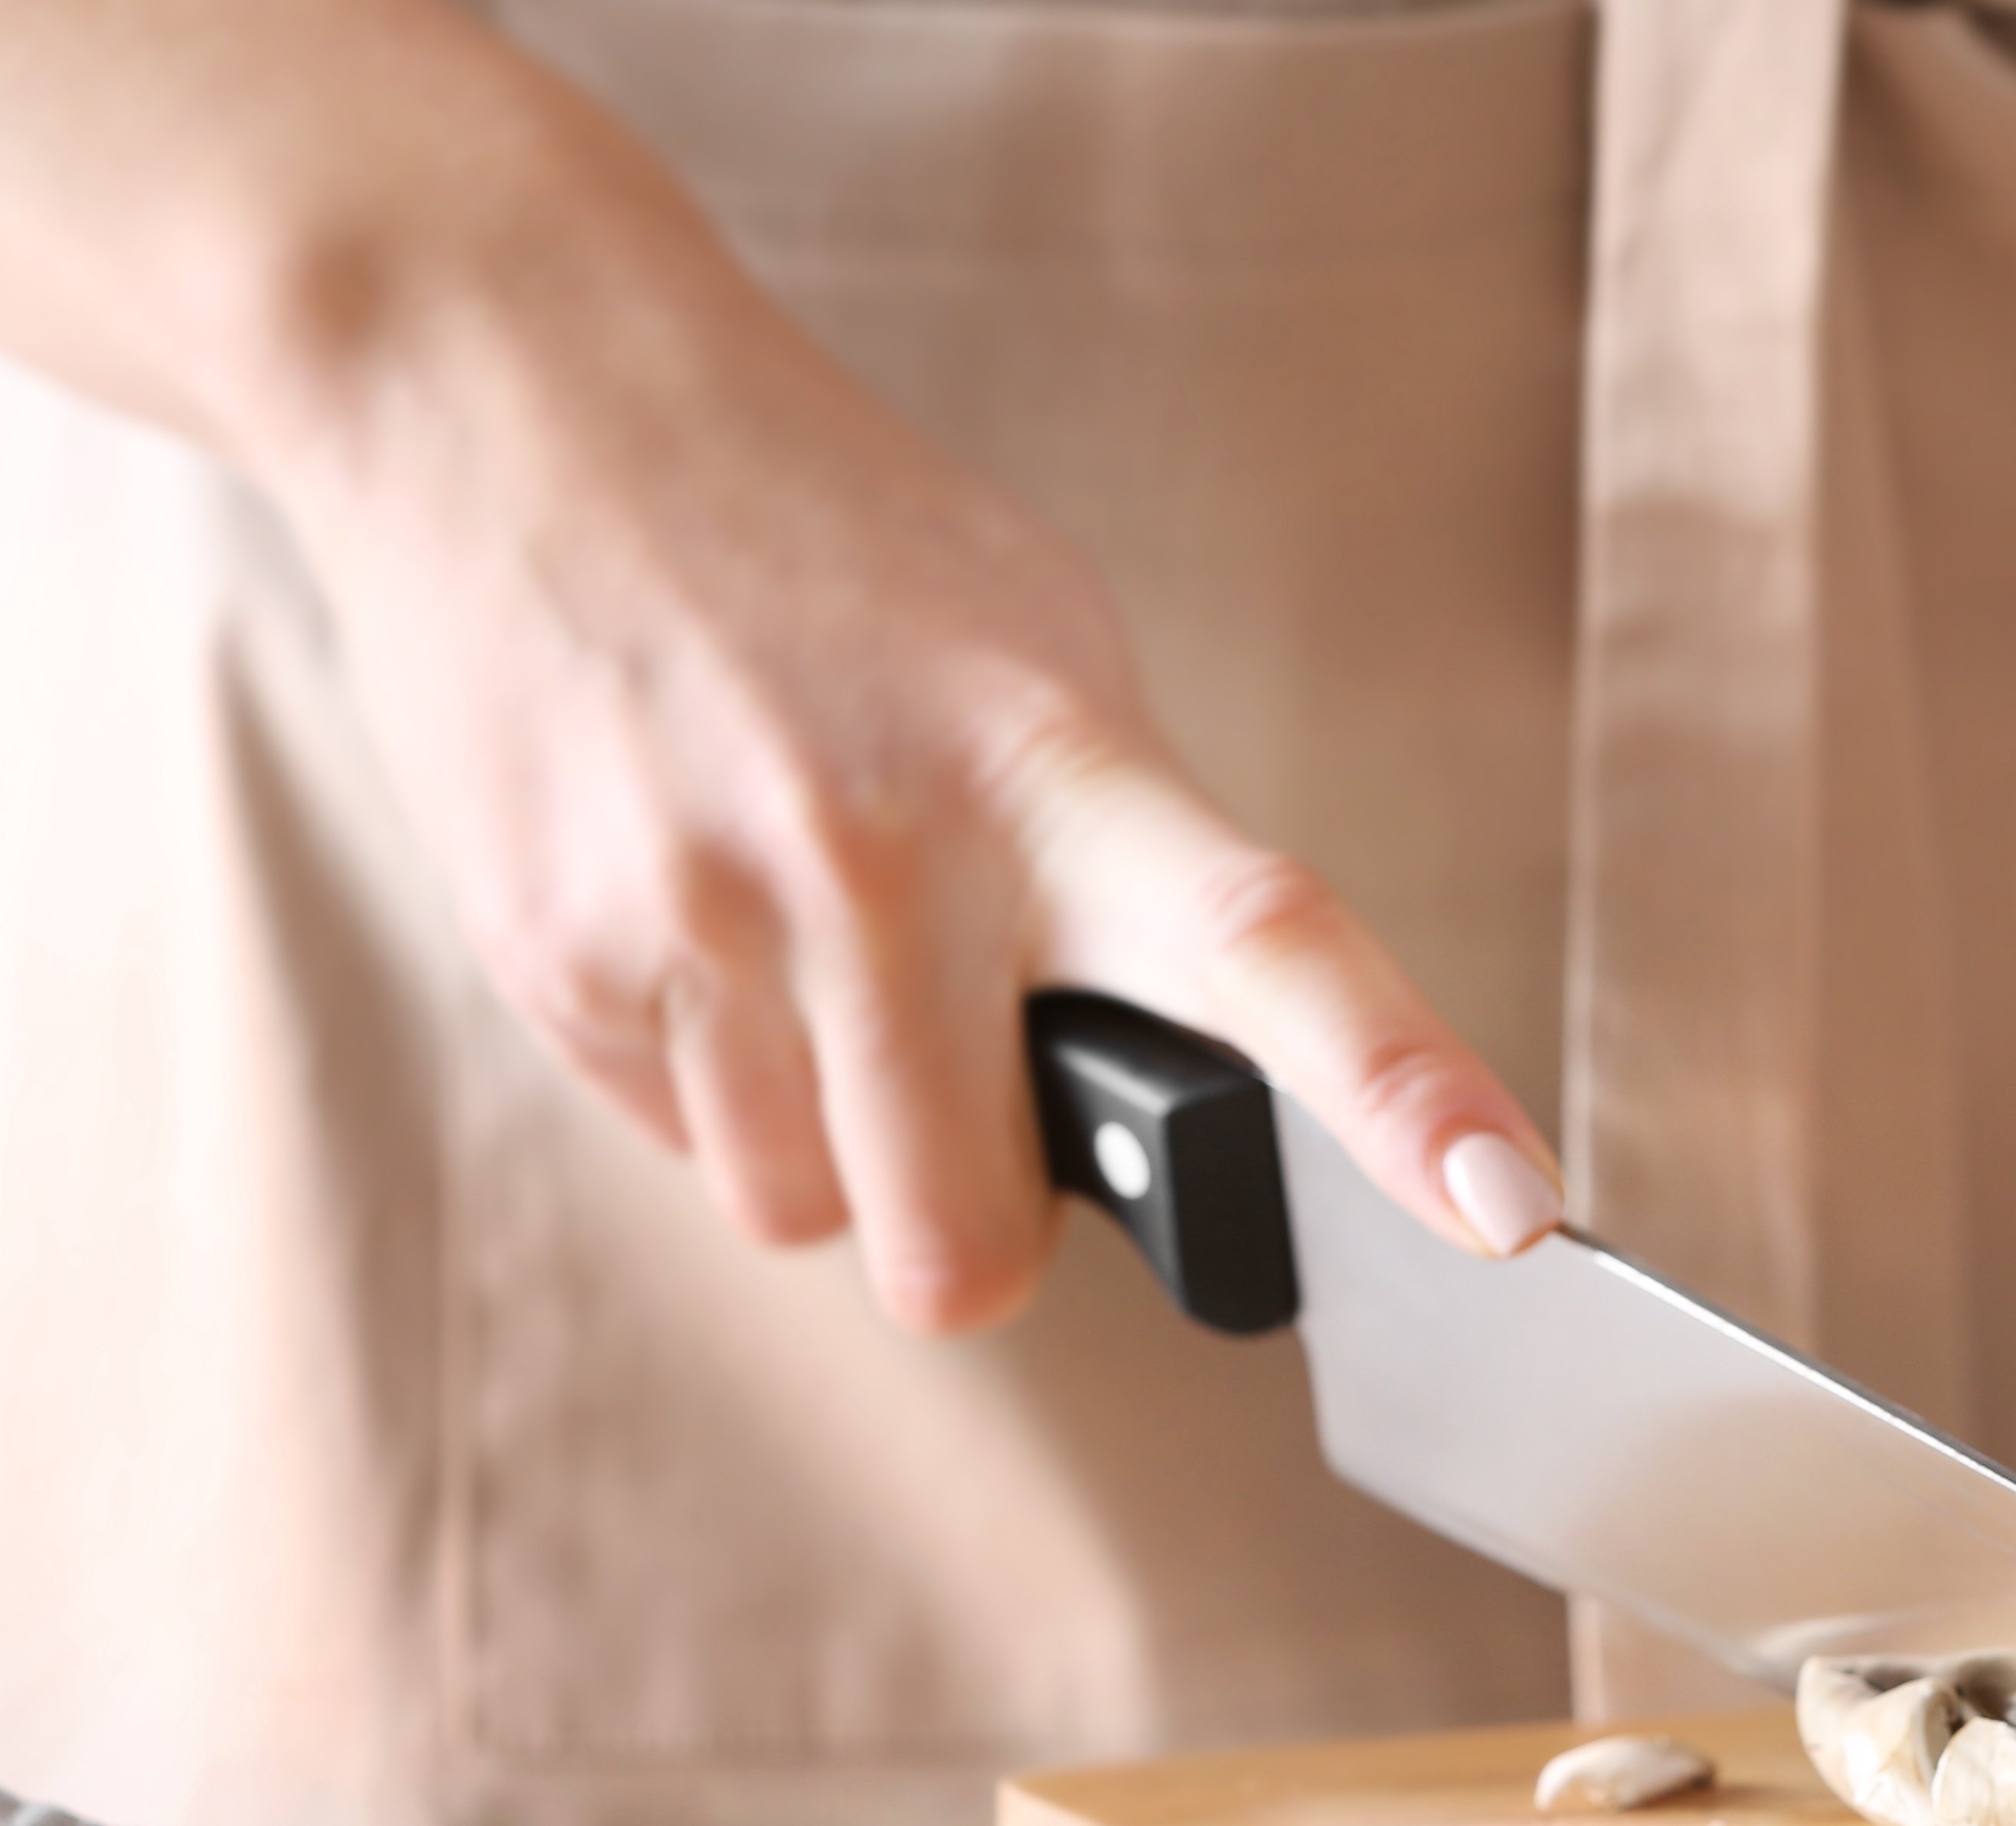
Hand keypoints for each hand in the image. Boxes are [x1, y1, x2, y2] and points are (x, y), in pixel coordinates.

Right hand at [255, 157, 1557, 1332]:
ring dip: (829, 1139)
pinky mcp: (554, 954)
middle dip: (971, 1214)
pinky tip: (693, 915)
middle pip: (961, 1247)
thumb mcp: (1030, 654)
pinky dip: (707, 1079)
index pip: (1269, 945)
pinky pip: (680, 1151)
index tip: (1506, 1205)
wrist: (509, 388)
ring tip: (799, 946)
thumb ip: (1126, 875)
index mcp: (1057, 764)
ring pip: (808, 1220)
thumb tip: (1203, 1093)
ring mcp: (705, 911)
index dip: (1398, 1091)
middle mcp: (887, 851)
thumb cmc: (818, 545)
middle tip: (961, 1070)